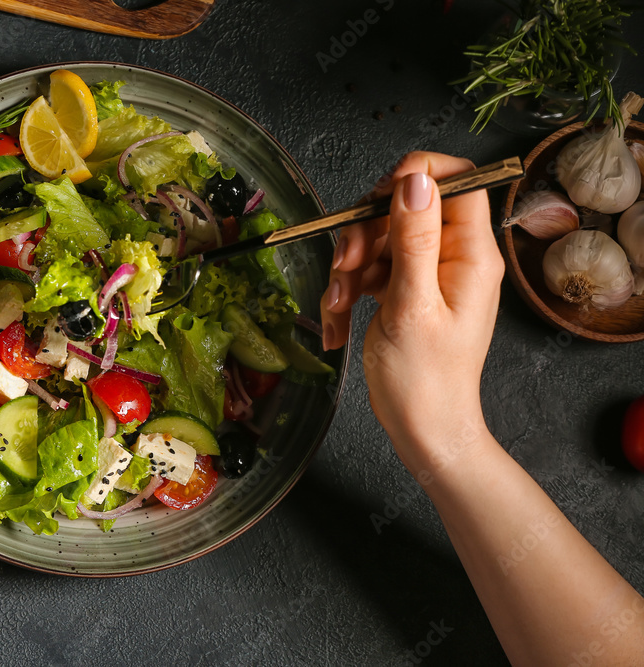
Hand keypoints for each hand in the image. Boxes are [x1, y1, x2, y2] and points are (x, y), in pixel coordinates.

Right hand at [320, 152, 503, 461]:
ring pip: (378, 238)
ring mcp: (426, 274)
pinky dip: (346, 291)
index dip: (417, 176)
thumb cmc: (426, 381)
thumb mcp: (413, 306)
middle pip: (404, 208)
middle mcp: (452, 258)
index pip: (458, 180)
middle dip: (365, 232)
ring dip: (348, 267)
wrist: (422, 429)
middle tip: (348, 265)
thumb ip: (414, 240)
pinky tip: (337, 323)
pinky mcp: (403, 291)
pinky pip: (367, 270)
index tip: (378, 198)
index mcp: (470, 255)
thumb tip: (415, 180)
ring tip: (339, 303)